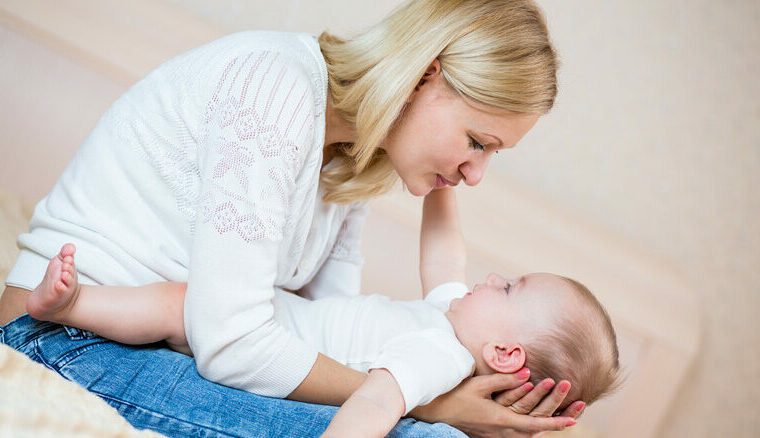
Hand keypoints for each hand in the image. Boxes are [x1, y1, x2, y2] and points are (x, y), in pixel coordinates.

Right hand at [409, 370, 576, 437]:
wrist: (435, 411)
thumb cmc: (456, 395)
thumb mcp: (480, 384)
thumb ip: (505, 379)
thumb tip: (528, 373)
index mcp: (501, 420)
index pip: (534, 424)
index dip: (555, 422)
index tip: (573, 420)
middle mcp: (501, 432)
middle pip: (534, 433)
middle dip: (554, 424)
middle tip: (573, 416)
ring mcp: (495, 435)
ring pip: (525, 436)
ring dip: (542, 426)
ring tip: (558, 417)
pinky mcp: (490, 434)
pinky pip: (516, 434)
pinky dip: (529, 428)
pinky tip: (533, 421)